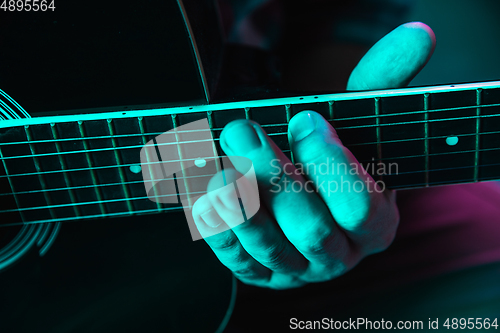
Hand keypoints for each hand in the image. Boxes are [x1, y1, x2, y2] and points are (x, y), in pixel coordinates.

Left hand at [192, 22, 435, 288]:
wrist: (308, 197)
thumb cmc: (336, 157)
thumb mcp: (360, 123)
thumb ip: (381, 84)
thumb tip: (416, 35)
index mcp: (375, 223)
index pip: (360, 206)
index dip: (332, 165)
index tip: (304, 119)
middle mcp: (339, 254)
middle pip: (312, 229)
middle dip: (275, 177)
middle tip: (241, 130)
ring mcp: (298, 269)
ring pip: (270, 248)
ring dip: (241, 205)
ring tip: (216, 163)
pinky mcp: (260, 273)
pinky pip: (237, 259)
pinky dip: (217, 226)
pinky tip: (203, 193)